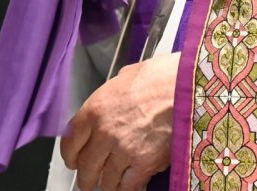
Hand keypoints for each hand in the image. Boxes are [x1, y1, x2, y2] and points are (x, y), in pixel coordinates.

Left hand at [62, 52, 178, 190]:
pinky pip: (128, 186)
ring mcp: (124, 150)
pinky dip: (126, 189)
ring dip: (106, 186)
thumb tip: (112, 99)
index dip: (70, 156)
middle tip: (88, 180)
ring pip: (106, 180)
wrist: (187, 87)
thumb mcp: (126, 77)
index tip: (72, 161)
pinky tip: (127, 187)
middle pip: (85, 166)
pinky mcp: (145, 163)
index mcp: (95, 109)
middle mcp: (104, 132)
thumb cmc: (160, 77)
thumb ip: (112, 93)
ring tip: (108, 186)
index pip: (70, 141)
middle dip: (86, 177)